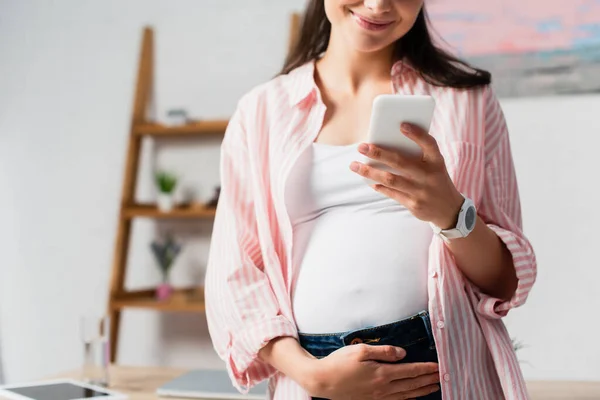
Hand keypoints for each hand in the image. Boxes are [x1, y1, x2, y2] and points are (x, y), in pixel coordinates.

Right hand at [308, 344, 439, 399]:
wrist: (323, 381)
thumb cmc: (339, 362)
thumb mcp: (361, 350)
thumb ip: (384, 351)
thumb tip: (403, 353)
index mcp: (382, 373)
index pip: (410, 371)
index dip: (426, 369)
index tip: (438, 366)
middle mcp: (383, 387)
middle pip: (412, 384)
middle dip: (428, 380)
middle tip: (442, 376)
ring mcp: (378, 396)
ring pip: (406, 394)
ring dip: (422, 390)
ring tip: (433, 386)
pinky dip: (408, 399)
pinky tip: (413, 397)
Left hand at [350, 122, 463, 228]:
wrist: (449, 210)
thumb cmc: (435, 180)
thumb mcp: (435, 165)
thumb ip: (418, 155)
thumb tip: (386, 144)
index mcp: (437, 161)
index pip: (429, 144)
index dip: (417, 134)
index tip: (401, 125)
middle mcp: (429, 175)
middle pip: (400, 162)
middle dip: (378, 153)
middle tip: (361, 147)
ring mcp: (421, 191)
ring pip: (390, 179)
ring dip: (370, 172)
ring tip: (354, 165)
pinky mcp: (414, 205)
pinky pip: (391, 193)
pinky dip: (378, 186)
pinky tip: (368, 181)